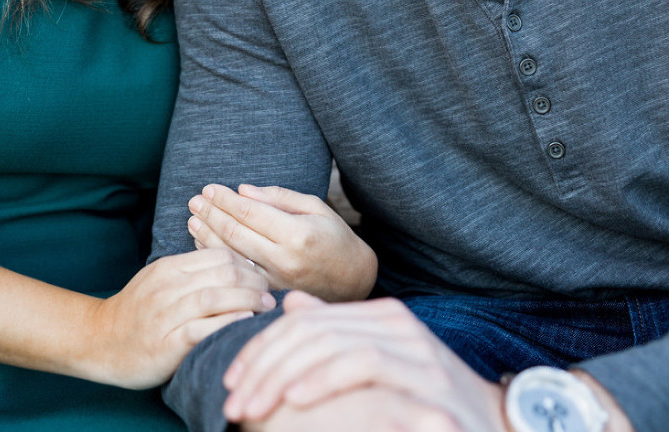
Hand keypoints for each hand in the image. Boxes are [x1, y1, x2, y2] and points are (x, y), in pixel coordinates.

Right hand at [84, 248, 274, 388]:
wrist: (99, 341)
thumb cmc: (137, 312)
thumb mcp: (160, 280)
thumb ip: (191, 271)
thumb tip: (234, 265)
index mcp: (170, 267)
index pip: (219, 254)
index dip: (247, 262)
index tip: (262, 274)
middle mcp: (169, 285)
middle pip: (223, 271)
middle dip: (254, 280)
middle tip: (271, 291)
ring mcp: (167, 312)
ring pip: (217, 295)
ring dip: (248, 299)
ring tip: (266, 306)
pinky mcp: (167, 342)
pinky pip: (203, 327)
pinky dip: (228, 322)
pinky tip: (245, 322)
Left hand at [186, 184, 376, 301]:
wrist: (354, 280)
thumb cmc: (335, 237)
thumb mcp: (315, 207)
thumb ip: (278, 198)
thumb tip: (243, 190)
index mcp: (297, 234)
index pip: (250, 213)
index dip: (226, 200)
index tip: (209, 189)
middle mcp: (285, 260)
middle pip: (236, 234)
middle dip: (211, 214)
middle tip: (194, 201)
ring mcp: (276, 281)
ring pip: (232, 256)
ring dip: (208, 236)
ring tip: (193, 219)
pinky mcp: (271, 295)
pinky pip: (237, 274)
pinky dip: (219, 258)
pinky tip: (205, 245)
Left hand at [223, 291, 504, 429]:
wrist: (495, 428)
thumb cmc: (426, 406)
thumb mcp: (376, 369)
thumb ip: (335, 337)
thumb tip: (290, 306)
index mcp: (380, 316)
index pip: (306, 319)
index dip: (262, 348)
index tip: (231, 382)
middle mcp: (396, 324)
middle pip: (313, 330)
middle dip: (263, 365)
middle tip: (232, 402)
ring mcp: (415, 350)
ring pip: (333, 344)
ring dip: (283, 378)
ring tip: (252, 408)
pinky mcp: (427, 381)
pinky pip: (366, 366)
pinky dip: (325, 380)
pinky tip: (296, 398)